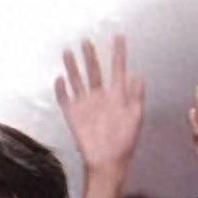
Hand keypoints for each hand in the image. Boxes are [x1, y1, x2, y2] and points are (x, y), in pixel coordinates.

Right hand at [54, 35, 144, 176]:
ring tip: (68, 52)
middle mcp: (100, 97)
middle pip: (94, 71)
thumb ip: (136, 95)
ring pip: (77, 81)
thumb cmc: (125, 141)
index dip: (118, 53)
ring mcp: (85, 105)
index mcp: (117, 95)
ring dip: (73, 67)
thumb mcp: (135, 117)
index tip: (119, 36)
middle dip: (90, 56)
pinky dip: (61, 90)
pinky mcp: (73, 116)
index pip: (118, 69)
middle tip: (87, 40)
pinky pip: (64, 100)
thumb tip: (137, 74)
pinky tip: (59, 79)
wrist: (108, 161)